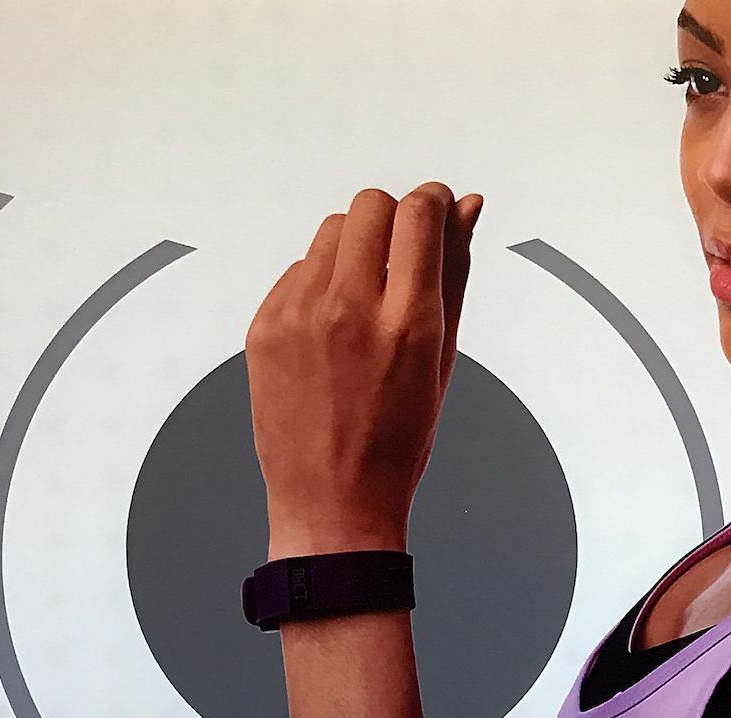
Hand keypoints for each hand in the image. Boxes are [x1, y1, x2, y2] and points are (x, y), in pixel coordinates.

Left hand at [247, 182, 481, 557]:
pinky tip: (330, 333)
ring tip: (364, 304)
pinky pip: (297, 271)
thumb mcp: (441, 360)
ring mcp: (298, 317)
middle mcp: (349, 311)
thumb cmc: (396, 441)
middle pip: (369, 206)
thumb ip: (454, 274)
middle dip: (392, 219)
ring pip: (330, 232)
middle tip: (400, 259)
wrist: (332, 502)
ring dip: (354, 250)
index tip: (436, 210)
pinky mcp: (263, 327)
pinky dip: (318, 285)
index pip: (418, 214)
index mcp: (406, 323)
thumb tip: (467, 208)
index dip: (433, 201)